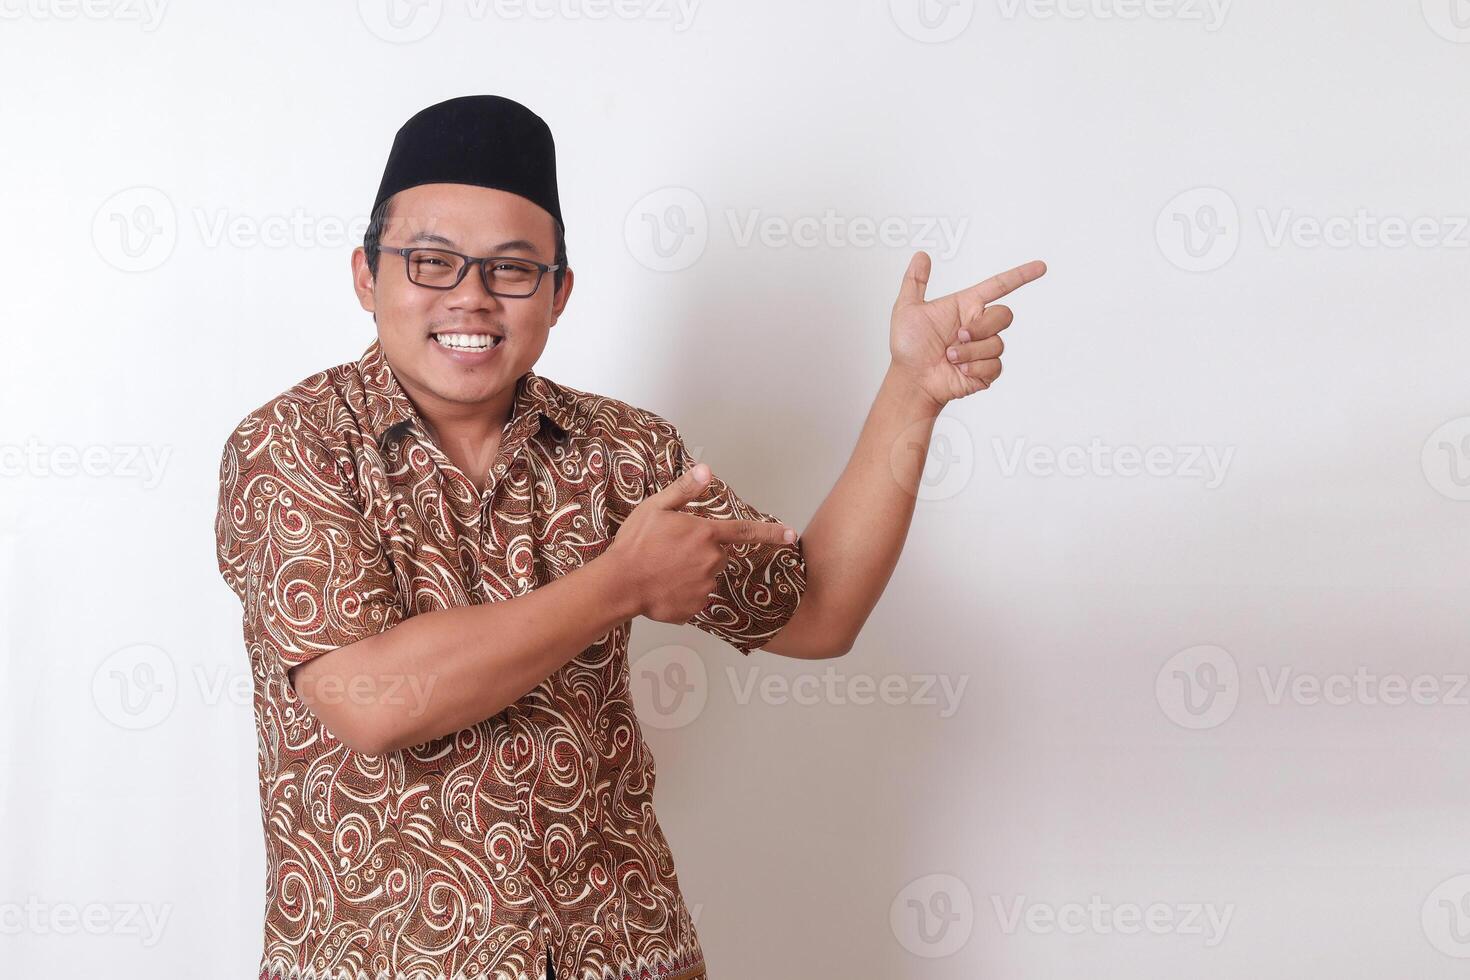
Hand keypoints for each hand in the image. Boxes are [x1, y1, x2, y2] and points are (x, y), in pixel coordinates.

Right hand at [603, 462, 797, 624]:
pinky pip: (696, 597)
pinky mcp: (696, 606)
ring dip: (692, 573)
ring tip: (664, 569)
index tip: (790, 535)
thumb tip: (705, 471)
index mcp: (705, 535)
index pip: (746, 531)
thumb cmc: (634, 545)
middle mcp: (711, 561)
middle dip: (702, 551)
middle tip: (671, 551)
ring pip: (707, 576)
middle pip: (718, 554)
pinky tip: (664, 586)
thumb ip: (684, 490)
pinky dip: (684, 593)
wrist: (619, 584)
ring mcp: (705, 586)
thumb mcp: (655, 508)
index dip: (771, 533)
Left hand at [889, 251, 1046, 409]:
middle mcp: (978, 326)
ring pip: (997, 343)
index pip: (999, 287)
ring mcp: (983, 349)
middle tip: (958, 336)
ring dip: (971, 351)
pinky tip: (959, 370)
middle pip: (1004, 315)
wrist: (910, 379)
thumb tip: (921, 256)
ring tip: (950, 357)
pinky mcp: (985, 371)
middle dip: (982, 327)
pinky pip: (995, 365)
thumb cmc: (907, 347)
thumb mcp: (907, 308)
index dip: (1021, 276)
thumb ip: (915, 281)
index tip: (1040, 267)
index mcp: (966, 307)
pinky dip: (974, 367)